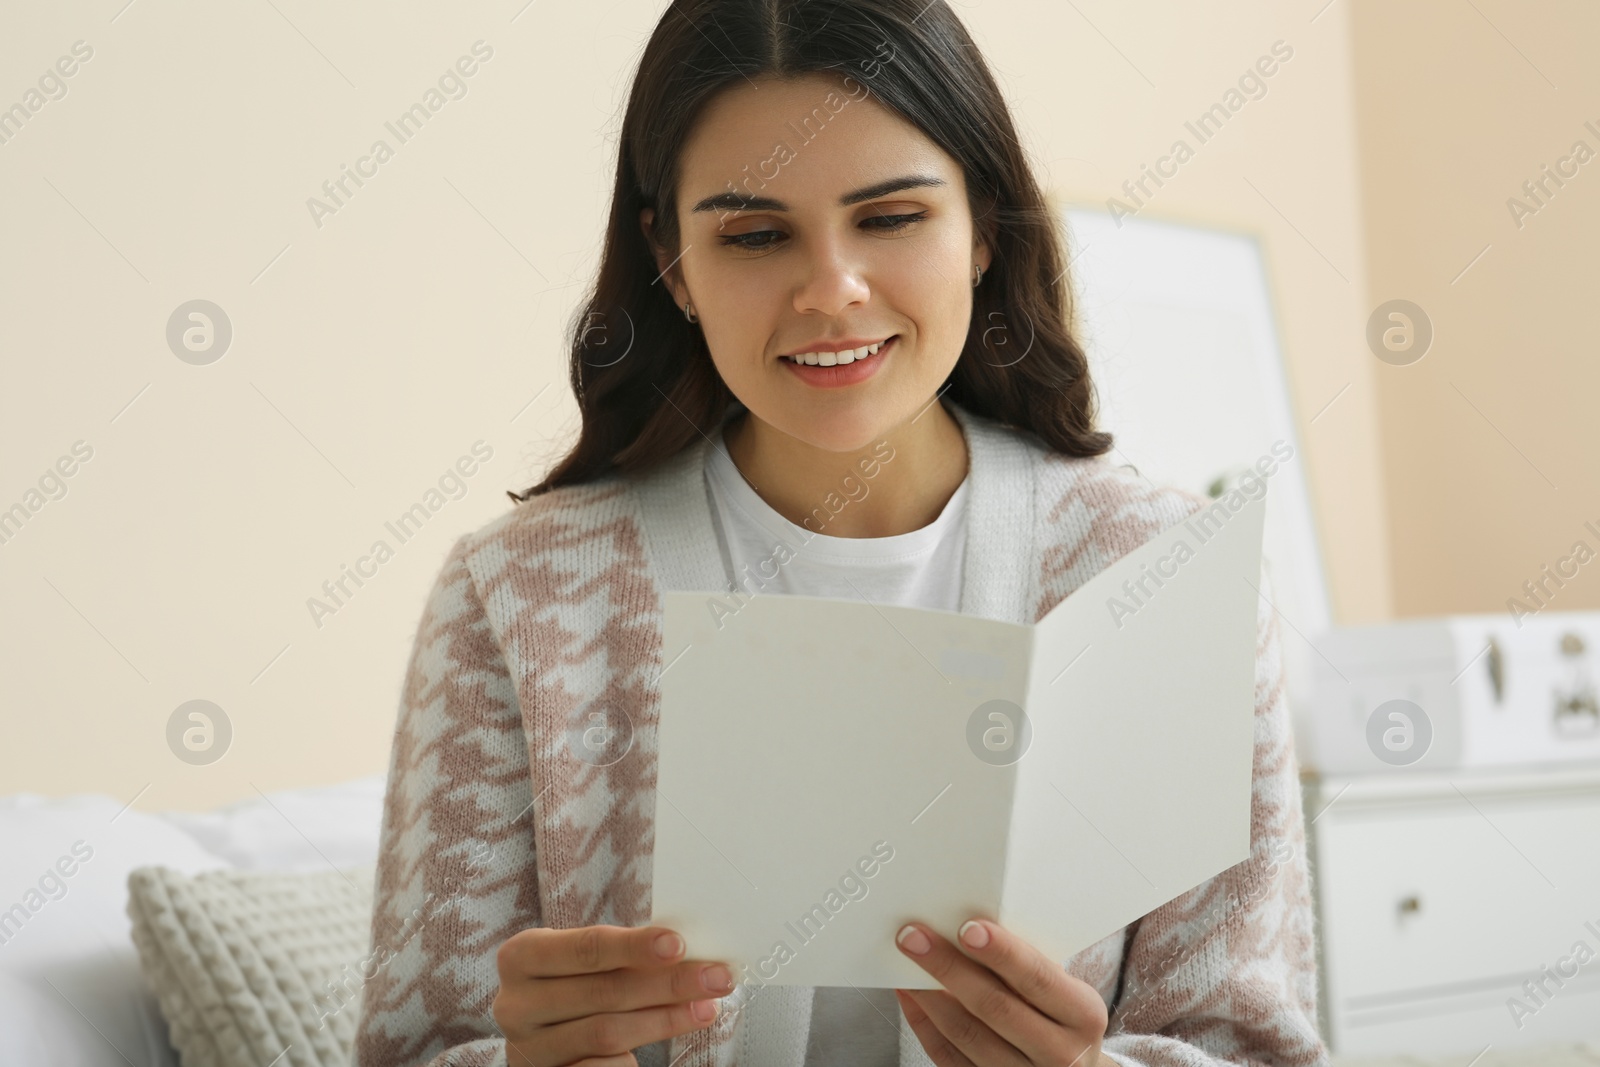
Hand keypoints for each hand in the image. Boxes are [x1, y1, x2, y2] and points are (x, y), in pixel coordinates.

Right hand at [492, 924, 731, 1065]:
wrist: (541, 1031)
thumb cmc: (572, 983)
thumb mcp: (583, 961)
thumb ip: (621, 954)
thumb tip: (689, 951)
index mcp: (521, 957)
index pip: (584, 948)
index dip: (633, 946)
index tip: (679, 945)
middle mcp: (515, 1004)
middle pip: (603, 992)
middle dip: (667, 984)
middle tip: (715, 978)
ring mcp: (527, 1048)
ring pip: (607, 1033)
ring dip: (665, 1020)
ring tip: (705, 1008)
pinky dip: (634, 1058)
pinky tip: (664, 1043)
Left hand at [893, 918, 1108, 1066]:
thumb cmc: (1060, 1017)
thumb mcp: (1064, 992)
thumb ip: (1028, 967)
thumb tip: (967, 929)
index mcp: (1083, 1016)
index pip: (1037, 978)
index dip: (1002, 953)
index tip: (967, 927)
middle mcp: (1060, 1053)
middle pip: (994, 1007)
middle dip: (948, 967)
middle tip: (912, 936)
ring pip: (966, 1035)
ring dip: (928, 996)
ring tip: (905, 963)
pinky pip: (949, 1058)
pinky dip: (924, 1024)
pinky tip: (911, 996)